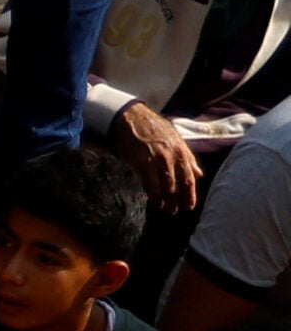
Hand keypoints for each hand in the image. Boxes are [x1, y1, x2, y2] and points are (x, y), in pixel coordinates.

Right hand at [108, 101, 200, 215]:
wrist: (132, 118)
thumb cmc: (153, 129)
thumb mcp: (175, 140)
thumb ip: (188, 158)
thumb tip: (199, 173)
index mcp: (182, 151)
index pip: (190, 177)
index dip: (190, 194)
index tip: (189, 206)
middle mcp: (172, 156)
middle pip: (179, 185)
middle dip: (178, 201)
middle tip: (175, 212)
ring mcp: (158, 160)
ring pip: (166, 187)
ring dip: (166, 201)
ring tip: (165, 210)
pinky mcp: (142, 163)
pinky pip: (150, 184)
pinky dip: (153, 196)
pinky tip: (154, 203)